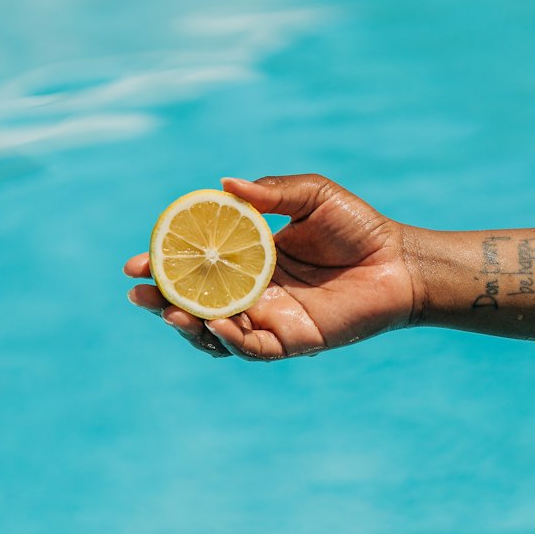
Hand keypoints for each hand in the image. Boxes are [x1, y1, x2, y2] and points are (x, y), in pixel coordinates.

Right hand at [124, 174, 421, 360]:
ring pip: (214, 332)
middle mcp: (252, 291)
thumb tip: (224, 185)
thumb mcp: (312, 196)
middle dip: (161, 300)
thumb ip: (271, 193)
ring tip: (172, 310)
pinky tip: (214, 323)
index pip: (195, 264)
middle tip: (139, 294)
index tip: (134, 263)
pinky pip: (250, 348)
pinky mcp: (291, 342)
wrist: (400, 262)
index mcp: (249, 257)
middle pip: (194, 302)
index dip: (162, 265)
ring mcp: (269, 319)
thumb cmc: (359, 227)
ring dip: (188, 324)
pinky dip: (229, 339)